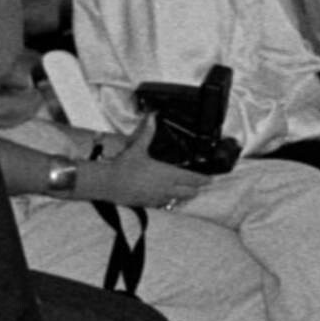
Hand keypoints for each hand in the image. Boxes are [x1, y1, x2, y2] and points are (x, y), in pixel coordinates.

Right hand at [84, 117, 201, 209]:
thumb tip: (152, 116)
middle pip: (190, 192)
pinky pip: (166, 204)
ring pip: (179, 199)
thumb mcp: (137, 148)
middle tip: (199, 184)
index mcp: (167, 174)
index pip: (192, 179)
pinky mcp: (150, 204)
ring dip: (183, 195)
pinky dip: (169, 200)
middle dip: (196, 188)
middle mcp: (166, 188)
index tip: (210, 179)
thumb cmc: (124, 166)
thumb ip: (148, 133)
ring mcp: (159, 198)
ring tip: (185, 189)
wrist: (109, 183)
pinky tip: (167, 195)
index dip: (203, 179)